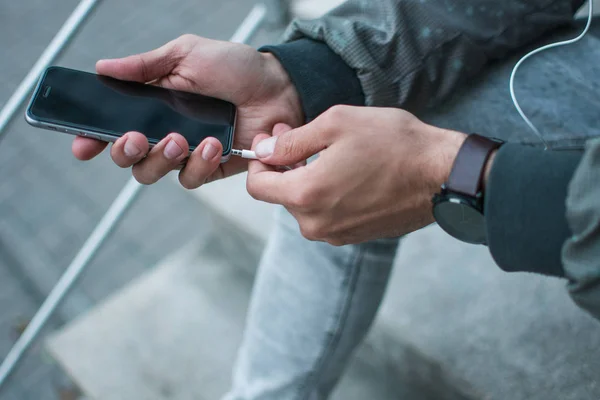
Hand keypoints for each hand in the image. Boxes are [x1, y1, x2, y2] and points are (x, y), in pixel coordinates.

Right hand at [72, 34, 302, 187]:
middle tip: (137, 137)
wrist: (279, 86)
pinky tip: (213, 145)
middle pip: (128, 158)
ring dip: (161, 159)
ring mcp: (188, 152)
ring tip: (181, 138)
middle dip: (125, 151)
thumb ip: (146, 66)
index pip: (113, 126)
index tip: (83, 145)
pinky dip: (198, 165)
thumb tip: (103, 67)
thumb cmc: (235, 67)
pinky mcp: (212, 167)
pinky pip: (192, 179)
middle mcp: (166, 131)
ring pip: (153, 173)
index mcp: (154, 105)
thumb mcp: (187, 55)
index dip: (93, 138)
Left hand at [246, 105, 466, 245]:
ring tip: (331, 153)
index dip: (258, 161)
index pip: (257, 186)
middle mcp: (317, 223)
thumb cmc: (394, 144)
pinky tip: (349, 172)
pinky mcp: (355, 236)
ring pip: (305, 205)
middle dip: (285, 166)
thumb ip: (292, 141)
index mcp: (307, 195)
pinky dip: (328, 194)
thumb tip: (263, 150)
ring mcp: (337, 234)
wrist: (441, 175)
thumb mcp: (336, 125)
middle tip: (302, 136)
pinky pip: (327, 214)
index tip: (272, 141)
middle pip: (281, 195)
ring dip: (308, 179)